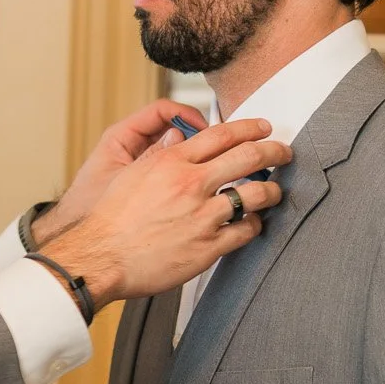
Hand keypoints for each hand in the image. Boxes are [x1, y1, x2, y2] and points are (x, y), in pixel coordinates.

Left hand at [32, 99, 206, 248]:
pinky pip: (175, 172)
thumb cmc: (87, 210)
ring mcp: (142, 166)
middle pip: (173, 128)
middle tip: (217, 146)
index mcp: (120, 138)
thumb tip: (177, 138)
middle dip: (197, 135)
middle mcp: (132, 147)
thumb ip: (150, 158)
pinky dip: (190, 176)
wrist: (86, 244)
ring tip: (214, 167)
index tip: (204, 127)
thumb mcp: (122, 180)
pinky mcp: (149, 184)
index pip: (160, 112)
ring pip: (177, 151)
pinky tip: (203, 187)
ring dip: (197, 157)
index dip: (185, 115)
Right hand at [42, 119, 288, 307]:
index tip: (264, 128)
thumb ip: (160, 154)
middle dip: (275, 151)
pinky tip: (252, 223)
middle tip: (284, 152)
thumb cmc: (111, 219)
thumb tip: (180, 138)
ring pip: (256, 194)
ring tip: (273, 191)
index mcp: (172, 162)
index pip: (223, 134)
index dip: (251, 127)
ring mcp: (202, 216)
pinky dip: (254, 224)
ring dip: (271, 190)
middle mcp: (190, 184)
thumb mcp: (132, 173)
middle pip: (249, 156)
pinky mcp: (208, 246)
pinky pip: (245, 230)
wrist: (101, 256)